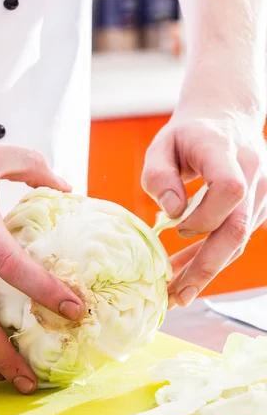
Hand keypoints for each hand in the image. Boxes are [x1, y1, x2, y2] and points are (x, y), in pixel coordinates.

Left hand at [142, 108, 266, 307]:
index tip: (176, 228)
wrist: (226, 117)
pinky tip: (184, 270)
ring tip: (175, 292)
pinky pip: (235, 238)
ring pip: (238, 241)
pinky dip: (210, 257)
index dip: (204, 217)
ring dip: (205, 269)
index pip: (229, 189)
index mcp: (226, 152)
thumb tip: (171, 215)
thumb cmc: (188, 134)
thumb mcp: (161, 145)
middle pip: (238, 229)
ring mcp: (262, 192)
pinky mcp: (258, 207)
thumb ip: (159, 176)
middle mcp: (253, 173)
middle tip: (176, 297)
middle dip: (205, 267)